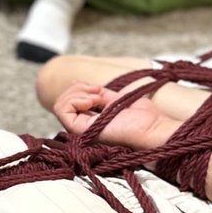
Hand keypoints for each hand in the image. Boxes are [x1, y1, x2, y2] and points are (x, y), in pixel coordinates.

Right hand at [53, 83, 172, 150]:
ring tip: (96, 97)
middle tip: (97, 92)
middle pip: (62, 101)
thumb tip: (75, 81)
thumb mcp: (113, 97)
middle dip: (77, 89)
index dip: (79, 88)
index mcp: (90, 119)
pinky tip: (93, 101)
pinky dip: (75, 100)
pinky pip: (62, 111)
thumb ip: (96, 93)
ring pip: (59, 105)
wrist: (151, 128)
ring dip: (77, 93)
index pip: (69, 100)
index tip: (98, 89)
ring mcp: (80, 130)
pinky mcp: (80, 131)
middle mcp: (82, 126)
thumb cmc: (141, 117)